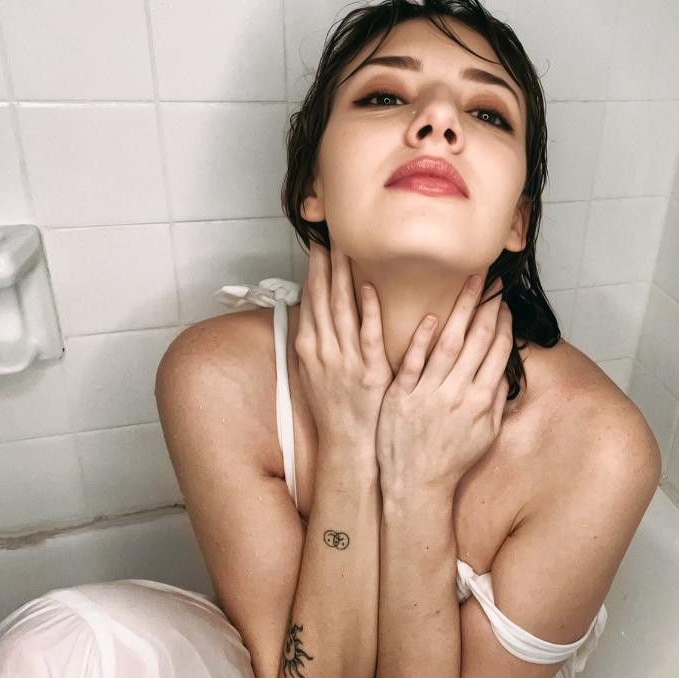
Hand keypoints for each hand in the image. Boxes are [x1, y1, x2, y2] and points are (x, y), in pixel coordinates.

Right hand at [293, 240, 392, 450]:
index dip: (315, 270)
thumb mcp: (315, 374)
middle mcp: (323, 350)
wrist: (347, 445)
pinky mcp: (368, 372)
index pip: (311, 300)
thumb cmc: (334, 410)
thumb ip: (317, 342)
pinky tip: (369, 288)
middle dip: (326, 263)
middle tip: (333, 231)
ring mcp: (345, 361)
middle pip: (323, 298)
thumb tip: (317, 315)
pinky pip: (367, 336)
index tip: (320, 243)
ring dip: (343, 277)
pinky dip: (367, 311)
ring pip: (342, 310)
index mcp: (310, 348)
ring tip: (346, 247)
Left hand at [375, 273, 513, 495]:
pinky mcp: (401, 397)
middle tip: (491, 279)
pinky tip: (431, 316)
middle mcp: (458, 394)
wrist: (415, 485)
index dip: (504, 323)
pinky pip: (413, 362)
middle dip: (487, 306)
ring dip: (461, 310)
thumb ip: (497, 402)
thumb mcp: (486, 435)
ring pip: (448, 343)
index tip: (504, 301)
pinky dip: (422, 339)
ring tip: (469, 283)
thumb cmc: (451, 461)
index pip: (498, 351)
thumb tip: (505, 372)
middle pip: (477, 340)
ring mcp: (428, 394)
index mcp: (481, 401)